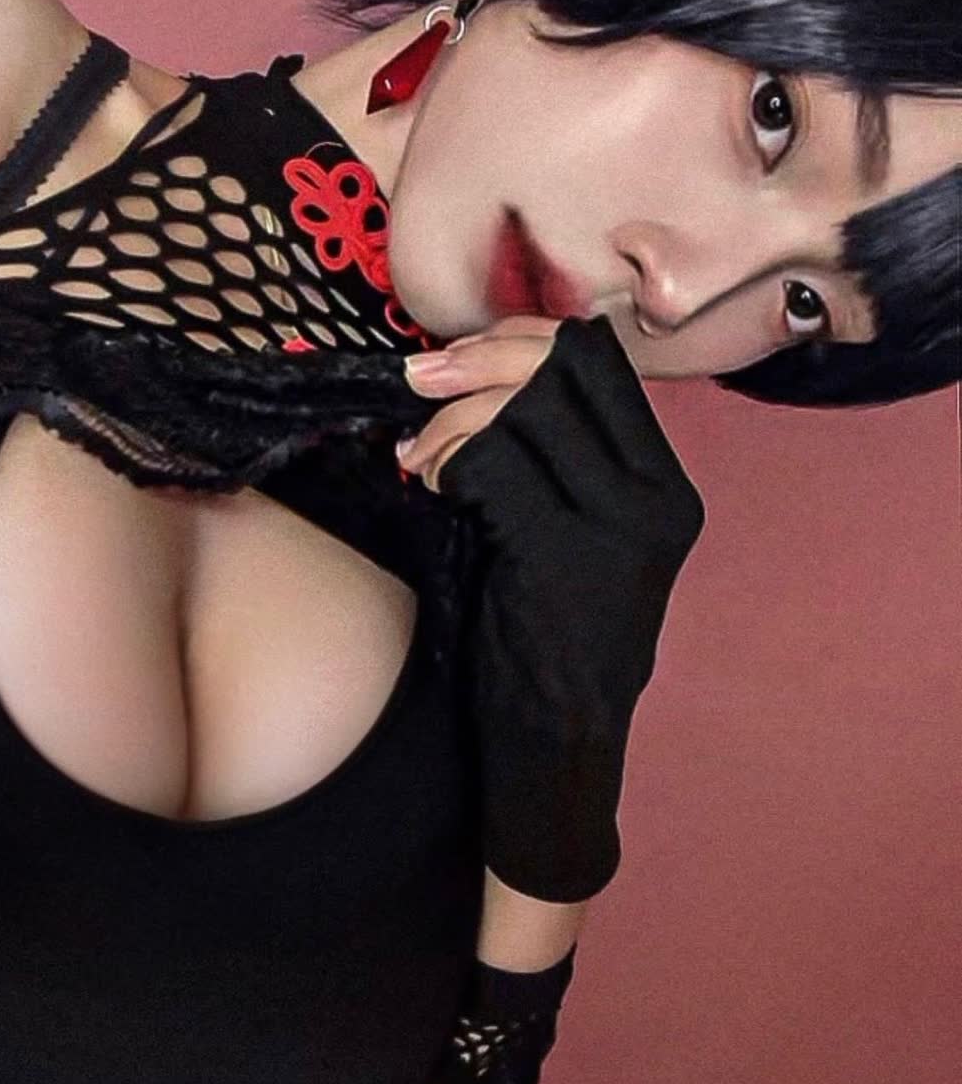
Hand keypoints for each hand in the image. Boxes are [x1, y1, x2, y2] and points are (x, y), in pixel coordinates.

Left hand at [399, 310, 705, 904]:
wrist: (555, 744)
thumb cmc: (546, 629)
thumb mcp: (573, 527)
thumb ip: (555, 453)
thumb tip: (485, 360)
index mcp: (664, 484)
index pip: (600, 361)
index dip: (522, 339)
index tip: (460, 357)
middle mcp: (658, 498)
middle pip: (562, 368)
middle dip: (476, 362)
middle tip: (418, 381)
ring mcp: (617, 529)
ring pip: (522, 410)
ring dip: (450, 422)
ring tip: (420, 460)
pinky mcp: (565, 557)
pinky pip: (491, 466)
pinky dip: (445, 464)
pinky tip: (427, 488)